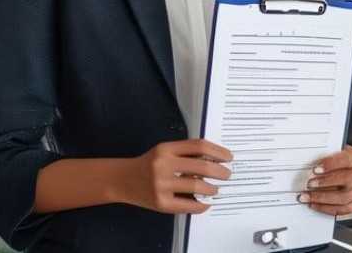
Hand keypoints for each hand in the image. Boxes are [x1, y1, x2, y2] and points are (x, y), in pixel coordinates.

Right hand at [117, 139, 231, 214]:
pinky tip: (205, 203)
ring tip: (216, 189)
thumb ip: (186, 153)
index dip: (218, 151)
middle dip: (220, 171)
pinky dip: (201, 205)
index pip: (199, 146)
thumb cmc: (148, 164)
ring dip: (212, 188)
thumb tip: (216, 159)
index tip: (229, 157)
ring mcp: (161, 186)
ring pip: (197, 186)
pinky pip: (188, 205)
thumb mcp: (164, 151)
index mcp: (166, 149)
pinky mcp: (160, 203)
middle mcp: (163, 166)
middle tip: (227, 175)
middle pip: (202, 166)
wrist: (122, 180)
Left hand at [301, 145, 351, 215]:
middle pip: (348, 179)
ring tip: (307, 196)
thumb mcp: (327, 153)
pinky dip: (328, 208)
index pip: (347, 159)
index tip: (315, 168)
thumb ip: (320, 156)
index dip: (331, 164)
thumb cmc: (331, 161)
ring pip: (346, 197)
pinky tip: (315, 205)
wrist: (338, 170)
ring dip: (323, 198)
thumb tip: (306, 162)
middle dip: (327, 183)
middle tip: (310, 184)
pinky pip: (345, 209)